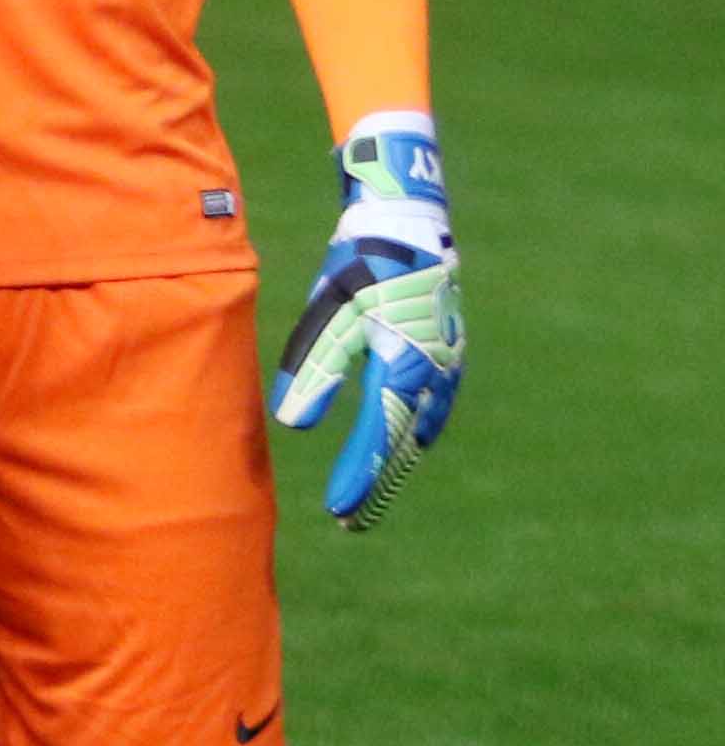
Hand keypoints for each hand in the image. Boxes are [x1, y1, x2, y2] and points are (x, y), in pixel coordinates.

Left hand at [273, 113, 460, 527]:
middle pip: (403, 443)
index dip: (360, 477)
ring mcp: (448, 363)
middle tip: (352, 522)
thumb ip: (316, 369)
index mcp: (405, 365)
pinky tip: (406, 447)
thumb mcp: (330, 313)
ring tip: (371, 496)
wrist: (409, 222)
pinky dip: (415, 433)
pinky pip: (432, 406)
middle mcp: (435, 371)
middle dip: (378, 484)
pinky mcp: (447, 351)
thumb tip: (297, 424)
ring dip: (397, 463)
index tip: (339, 512)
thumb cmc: (361, 264)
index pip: (378, 437)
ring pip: (421, 428)